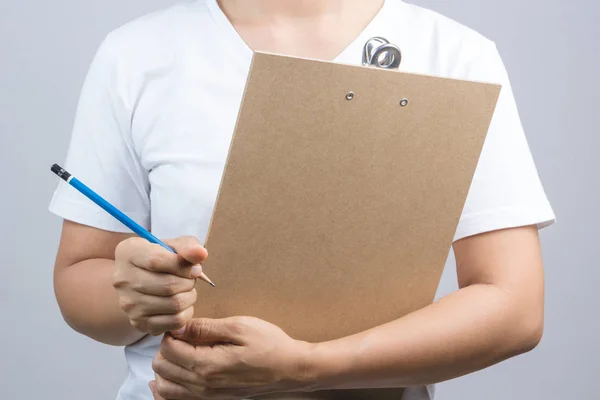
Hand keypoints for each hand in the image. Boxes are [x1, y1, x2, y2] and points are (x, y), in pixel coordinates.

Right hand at [112, 236, 207, 335]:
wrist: (145, 278)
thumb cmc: (164, 257)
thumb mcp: (175, 245)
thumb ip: (188, 246)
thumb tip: (200, 253)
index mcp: (128, 252)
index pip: (156, 260)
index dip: (182, 265)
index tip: (194, 268)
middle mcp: (123, 279)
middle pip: (168, 285)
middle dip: (189, 282)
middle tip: (191, 279)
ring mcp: (129, 304)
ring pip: (174, 304)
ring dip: (190, 296)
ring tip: (186, 289)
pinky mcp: (139, 322)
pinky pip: (175, 321)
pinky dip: (187, 312)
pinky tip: (182, 303)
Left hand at [150, 317, 313, 398]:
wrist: (289, 369)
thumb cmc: (268, 344)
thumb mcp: (239, 327)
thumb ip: (205, 328)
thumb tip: (179, 326)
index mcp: (207, 364)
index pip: (168, 349)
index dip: (171, 332)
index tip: (185, 324)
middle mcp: (202, 385)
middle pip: (162, 367)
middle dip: (165, 348)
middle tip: (183, 335)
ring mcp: (206, 396)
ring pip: (164, 387)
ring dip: (165, 367)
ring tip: (180, 351)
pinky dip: (168, 387)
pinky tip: (175, 373)